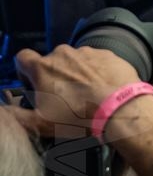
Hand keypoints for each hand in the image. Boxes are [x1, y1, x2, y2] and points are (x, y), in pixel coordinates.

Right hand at [10, 44, 139, 138]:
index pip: (22, 58)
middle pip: (50, 61)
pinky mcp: (106, 53)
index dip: (24, 71)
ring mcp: (86, 51)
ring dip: (74, 74)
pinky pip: (94, 61)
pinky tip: (100, 90)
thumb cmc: (77, 116)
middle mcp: (63, 53)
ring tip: (83, 96)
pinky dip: (94, 72)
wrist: (118, 107)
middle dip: (52, 77)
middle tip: (60, 99)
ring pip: (73, 61)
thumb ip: (17, 116)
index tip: (32, 85)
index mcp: (43, 67)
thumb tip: (7, 112)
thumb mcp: (40, 124)